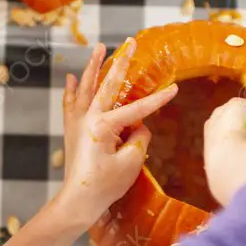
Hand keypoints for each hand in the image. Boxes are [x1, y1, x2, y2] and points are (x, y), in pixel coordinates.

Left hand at [56, 40, 177, 228]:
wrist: (78, 201)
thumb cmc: (105, 185)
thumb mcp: (131, 162)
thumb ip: (139, 138)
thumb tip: (138, 126)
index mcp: (104, 125)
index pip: (138, 108)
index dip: (158, 99)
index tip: (174, 88)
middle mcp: (88, 117)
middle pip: (108, 85)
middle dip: (121, 63)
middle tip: (130, 43)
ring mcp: (77, 122)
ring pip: (86, 87)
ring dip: (93, 66)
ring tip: (100, 48)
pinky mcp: (71, 130)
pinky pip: (71, 103)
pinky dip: (71, 88)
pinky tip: (71, 77)